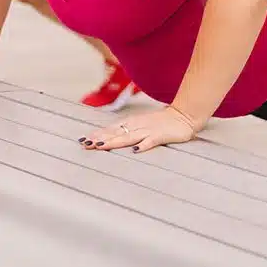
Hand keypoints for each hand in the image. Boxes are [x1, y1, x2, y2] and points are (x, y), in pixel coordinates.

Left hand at [79, 106, 201, 153]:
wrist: (182, 116)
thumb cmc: (160, 122)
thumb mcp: (141, 123)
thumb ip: (127, 130)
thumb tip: (109, 137)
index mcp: (131, 123)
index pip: (111, 129)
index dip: (97, 135)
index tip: (83, 140)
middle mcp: (137, 126)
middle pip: (115, 133)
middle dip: (100, 139)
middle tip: (86, 145)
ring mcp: (148, 130)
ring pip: (128, 137)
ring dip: (114, 142)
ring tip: (101, 146)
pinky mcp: (160, 136)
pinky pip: (150, 141)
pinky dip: (143, 145)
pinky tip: (135, 151)